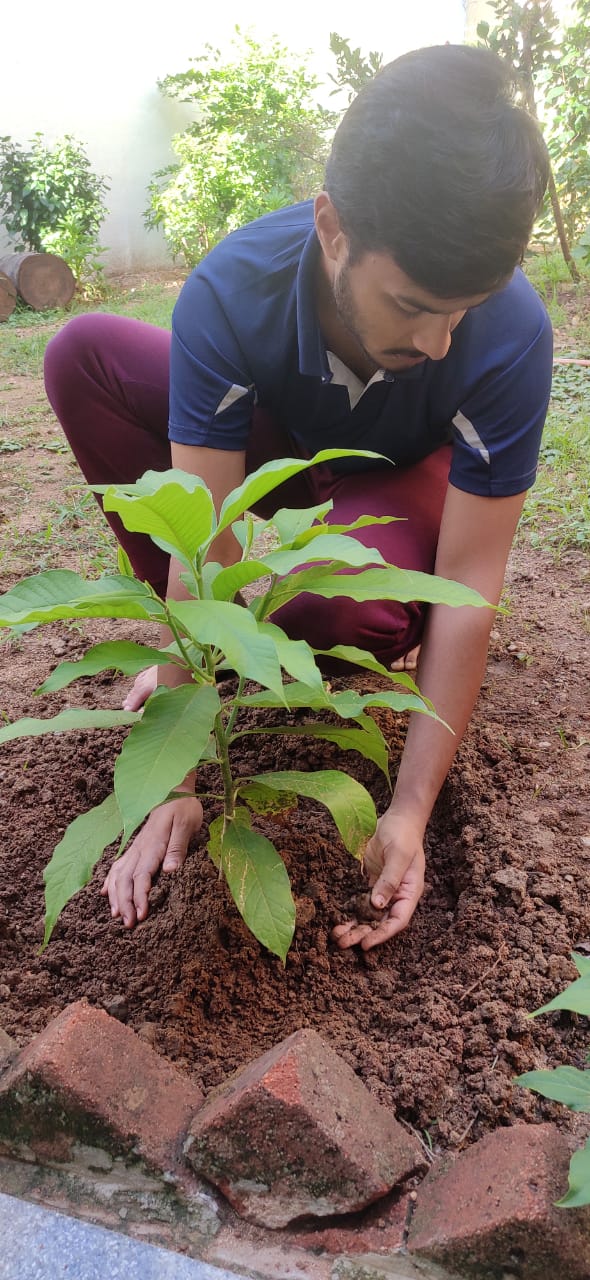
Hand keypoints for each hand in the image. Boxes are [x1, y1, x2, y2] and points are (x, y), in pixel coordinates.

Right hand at [101, 795, 203, 927]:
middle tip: (128, 924)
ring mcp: (135, 847)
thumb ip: (178, 847)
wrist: (174, 788)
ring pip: (118, 874)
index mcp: (153, 845)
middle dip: (124, 903)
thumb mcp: (186, 824)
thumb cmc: (183, 807)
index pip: (142, 875)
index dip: (140, 896)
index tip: (141, 915)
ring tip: (116, 915)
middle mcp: (139, 848)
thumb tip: (171, 871)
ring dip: (116, 896)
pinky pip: (117, 865)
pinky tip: (105, 893)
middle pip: (125, 879)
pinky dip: (110, 881)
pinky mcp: (135, 847)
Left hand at [331, 810, 424, 950]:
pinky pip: (355, 899)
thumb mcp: (399, 856)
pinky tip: (333, 916)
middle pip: (378, 921)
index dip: (382, 934)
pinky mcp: (366, 881)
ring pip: (365, 913)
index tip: (366, 944)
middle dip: (362, 934)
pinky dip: (345, 909)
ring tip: (336, 935)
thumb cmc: (403, 835)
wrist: (396, 818)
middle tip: (343, 943)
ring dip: (351, 925)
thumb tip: (377, 904)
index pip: (397, 920)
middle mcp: (394, 895)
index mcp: (408, 893)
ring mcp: (379, 889)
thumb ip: (389, 879)